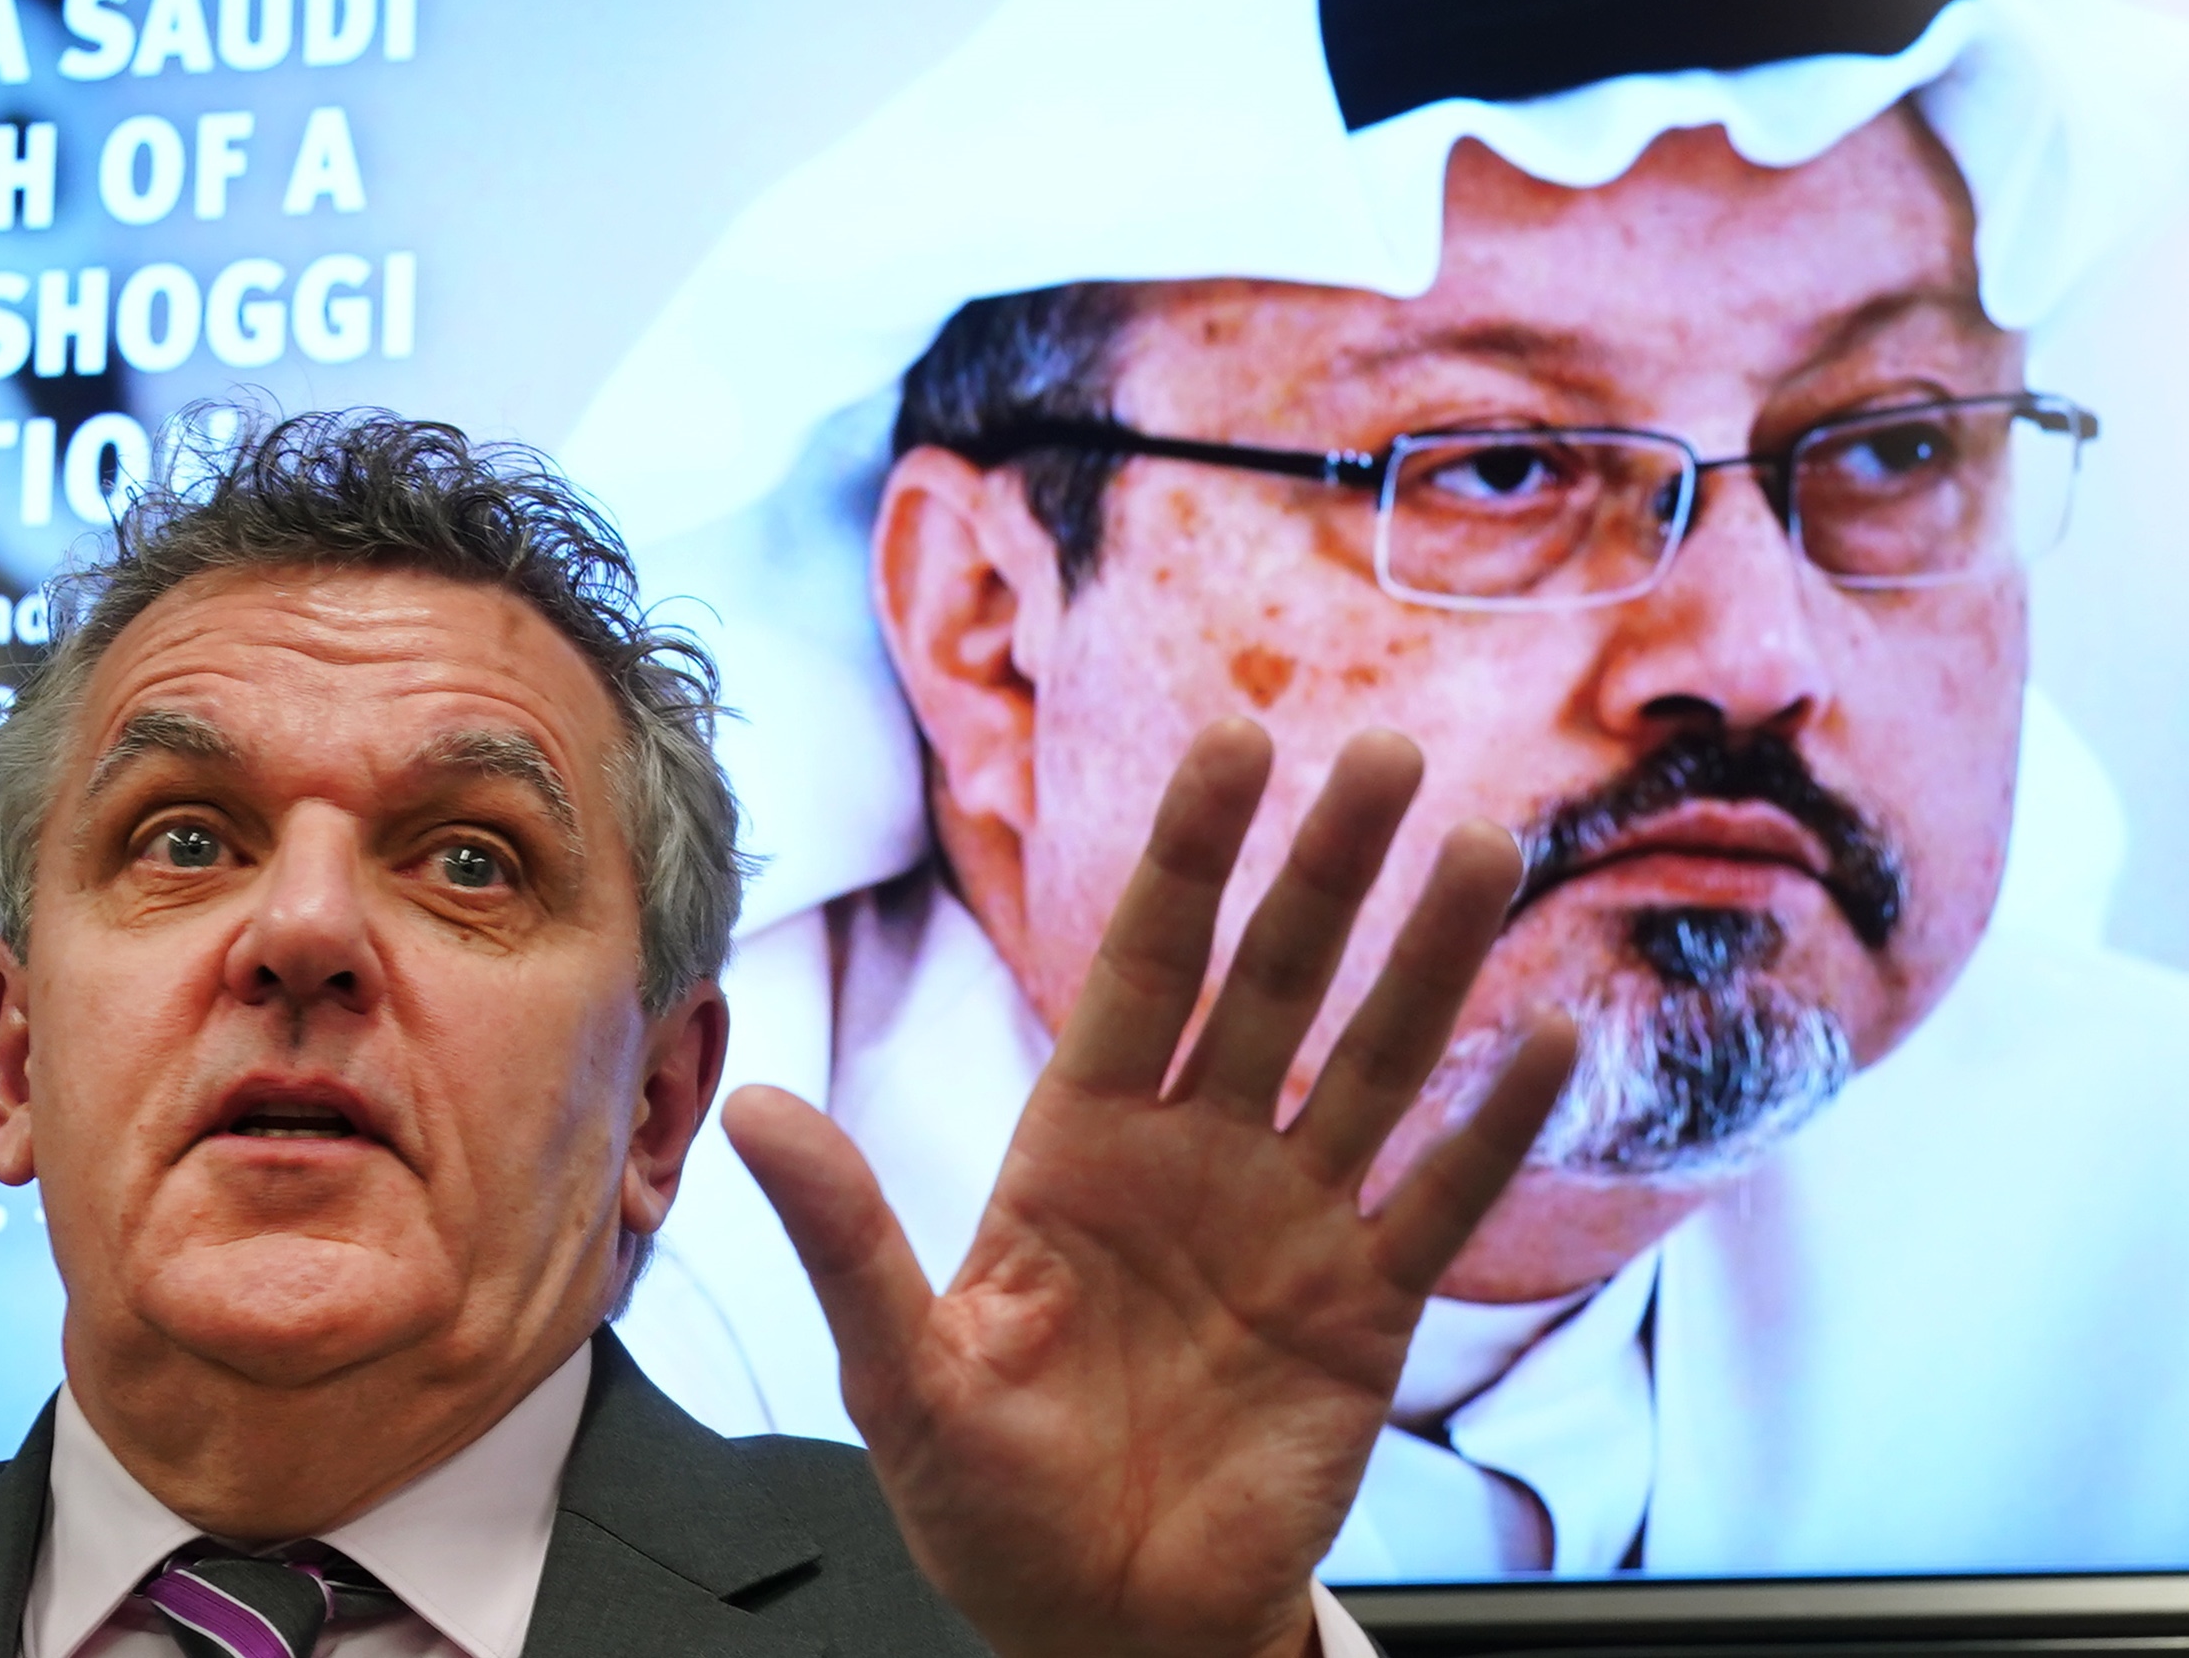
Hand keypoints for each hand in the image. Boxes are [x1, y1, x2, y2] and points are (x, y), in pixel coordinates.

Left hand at [725, 720, 1574, 1657]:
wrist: (1100, 1623)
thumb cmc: (988, 1499)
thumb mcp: (903, 1374)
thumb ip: (849, 1241)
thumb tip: (758, 1112)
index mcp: (1076, 1146)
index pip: (1140, 968)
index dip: (1189, 857)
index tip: (1237, 745)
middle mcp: (1192, 1158)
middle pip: (1270, 985)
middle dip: (1326, 872)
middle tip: (1389, 755)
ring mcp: (1287, 1225)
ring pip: (1371, 1064)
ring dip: (1431, 961)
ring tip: (1487, 850)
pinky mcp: (1364, 1312)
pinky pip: (1438, 1201)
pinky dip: (1495, 1125)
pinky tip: (1554, 1038)